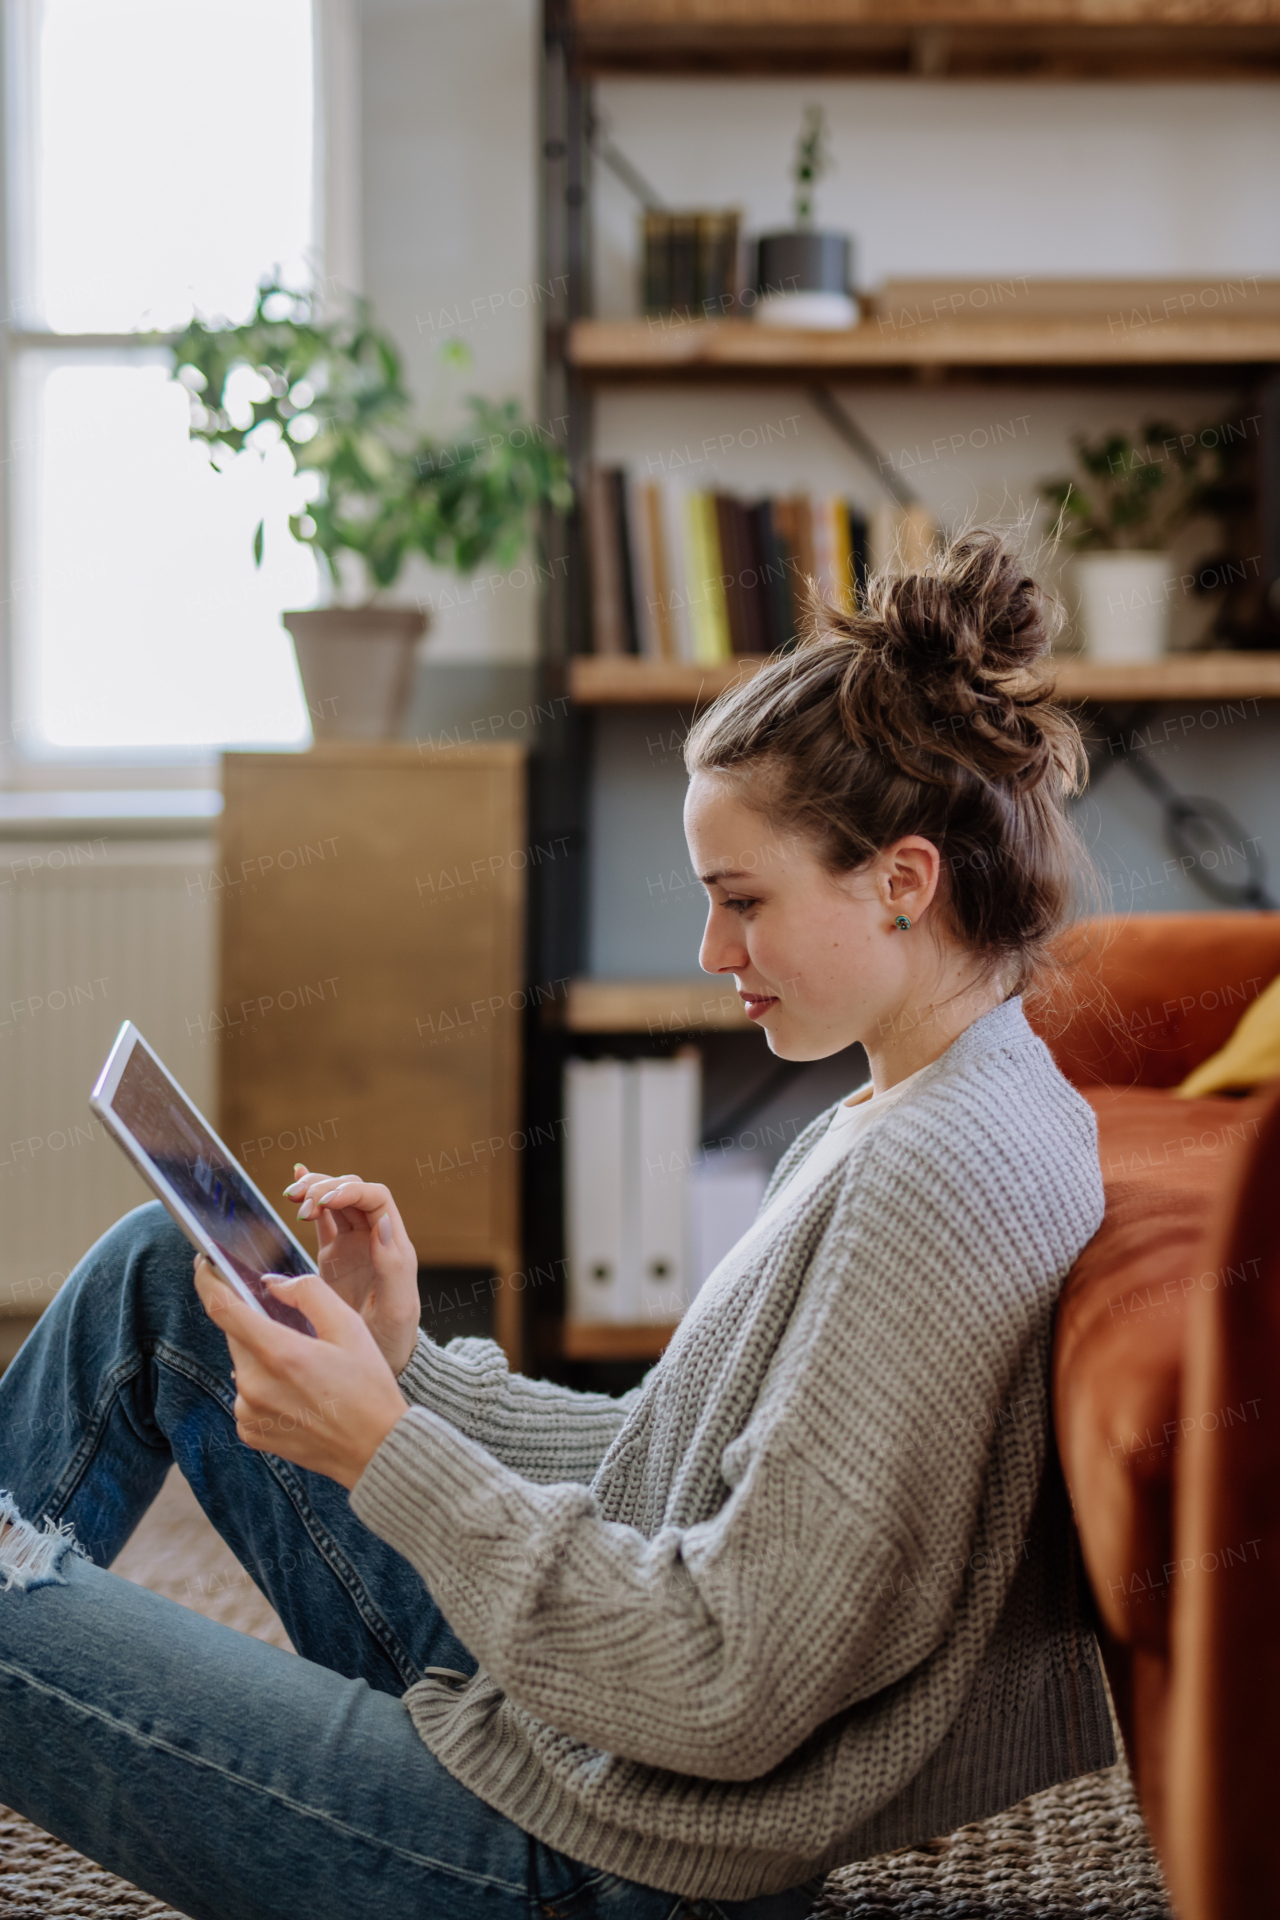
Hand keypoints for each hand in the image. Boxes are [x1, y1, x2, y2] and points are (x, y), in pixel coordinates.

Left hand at [192, 1258, 407, 1489]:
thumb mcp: (350, 1326)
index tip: (204, 1263)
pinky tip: (297, 1393)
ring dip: (262, 1356)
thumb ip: (309, 1293)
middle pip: (236, 1335)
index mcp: (280, 1353)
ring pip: (242, 1363)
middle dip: (256, 1323)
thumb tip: (272, 1284)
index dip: (208, 1280)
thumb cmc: (368, 1386)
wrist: (375, 1449)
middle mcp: (254, 1385)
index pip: (223, 1307)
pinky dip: (264, 1385)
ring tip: (305, 1370)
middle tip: (295, 1330)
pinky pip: (246, 1393)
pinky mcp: (250, 1432)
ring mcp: (249, 1412)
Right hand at [284, 1166, 420, 1375]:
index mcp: (393, 1245)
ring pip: (335, 1201)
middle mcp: (373, 1238)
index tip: (325, 1201)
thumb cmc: (395, 1338)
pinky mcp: (333, 1256)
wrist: (379, 1361)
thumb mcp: (398, 1307)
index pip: (376, 1198)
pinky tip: (294, 1188)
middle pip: (352, 1191)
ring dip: (314, 1191)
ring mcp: (353, 1245)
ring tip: (292, 1198)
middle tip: (301, 1206)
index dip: (351, 1191)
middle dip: (326, 1188)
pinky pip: (323, 1220)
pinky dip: (309, 1201)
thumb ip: (393, 1267)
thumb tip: (382, 1223)